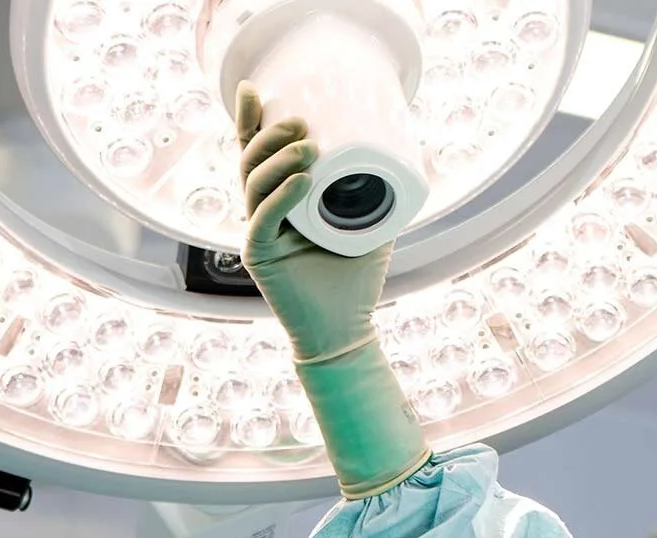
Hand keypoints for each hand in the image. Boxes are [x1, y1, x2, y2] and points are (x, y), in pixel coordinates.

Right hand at [236, 80, 389, 362]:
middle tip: (301, 121)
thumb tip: (406, 150)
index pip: (257, 152)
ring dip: (279, 160)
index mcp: (280, 198)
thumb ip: (378, 191)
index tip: (255, 88)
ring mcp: (257, 233)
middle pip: (250, 160)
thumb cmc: (355, 277)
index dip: (250, 120)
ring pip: (254, 184)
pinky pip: (264, 220)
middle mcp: (262, 211)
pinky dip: (282, 198)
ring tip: (309, 149)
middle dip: (271, 134)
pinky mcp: (259, 257)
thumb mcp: (372, 223)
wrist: (345, 328)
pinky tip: (302, 182)